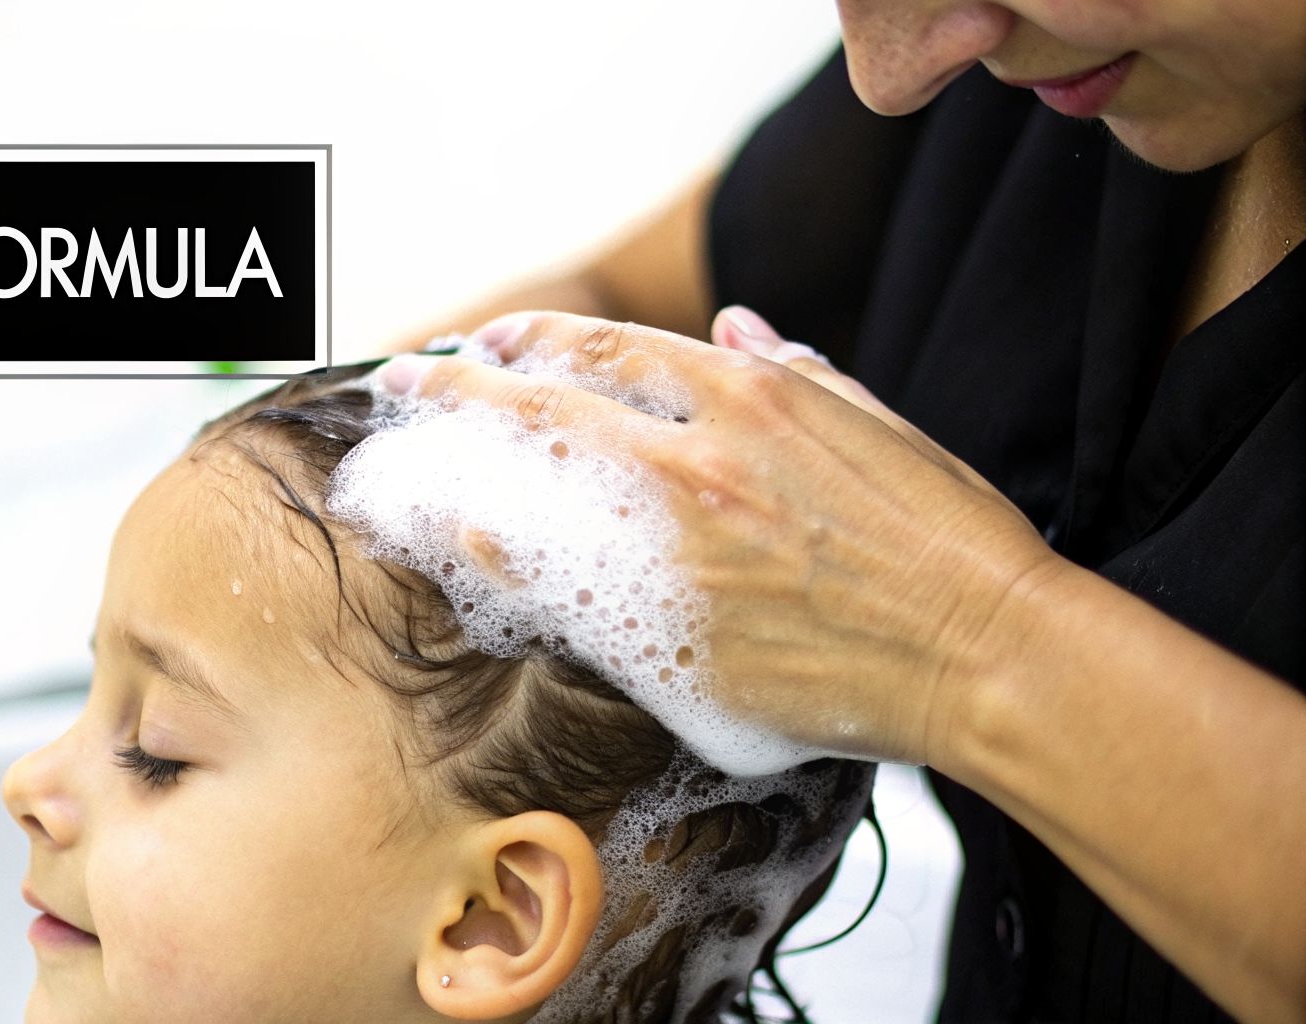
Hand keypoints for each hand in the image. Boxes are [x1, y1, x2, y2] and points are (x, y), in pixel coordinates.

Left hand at [375, 306, 1065, 765]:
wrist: (985, 652)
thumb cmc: (946, 540)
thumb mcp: (875, 423)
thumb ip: (793, 371)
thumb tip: (733, 326)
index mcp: (749, 396)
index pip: (605, 352)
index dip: (532, 342)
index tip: (488, 342)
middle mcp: (697, 460)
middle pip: (543, 409)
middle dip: (461, 389)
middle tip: (406, 380)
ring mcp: (675, 549)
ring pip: (531, 496)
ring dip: (458, 470)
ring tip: (407, 465)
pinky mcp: (673, 632)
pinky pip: (561, 590)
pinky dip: (501, 560)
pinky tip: (462, 544)